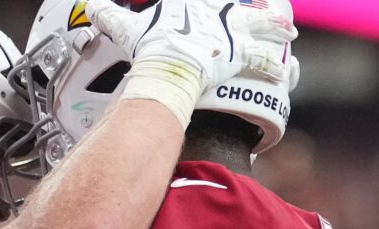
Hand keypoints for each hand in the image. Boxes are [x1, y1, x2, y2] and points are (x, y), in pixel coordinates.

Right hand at [87, 0, 296, 87]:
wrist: (167, 68)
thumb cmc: (149, 48)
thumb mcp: (127, 28)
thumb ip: (110, 14)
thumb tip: (89, 5)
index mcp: (195, 3)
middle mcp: (219, 12)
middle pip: (245, 2)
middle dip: (260, 4)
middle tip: (273, 7)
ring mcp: (232, 31)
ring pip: (263, 24)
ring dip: (277, 29)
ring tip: (289, 33)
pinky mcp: (240, 53)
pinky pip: (263, 60)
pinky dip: (274, 67)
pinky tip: (285, 71)